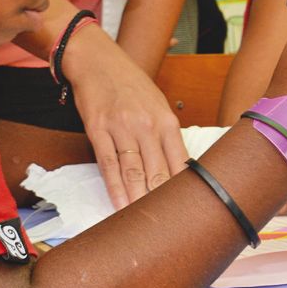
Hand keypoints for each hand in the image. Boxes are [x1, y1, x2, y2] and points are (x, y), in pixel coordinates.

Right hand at [61, 23, 188, 208]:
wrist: (98, 61)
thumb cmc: (131, 85)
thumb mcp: (158, 105)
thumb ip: (167, 136)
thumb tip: (179, 168)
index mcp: (167, 120)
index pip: (180, 162)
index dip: (184, 190)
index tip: (188, 211)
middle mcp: (147, 125)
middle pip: (158, 172)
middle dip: (163, 202)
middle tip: (168, 226)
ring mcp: (122, 128)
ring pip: (134, 172)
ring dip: (139, 200)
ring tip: (144, 224)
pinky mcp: (98, 130)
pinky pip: (108, 164)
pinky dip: (115, 188)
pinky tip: (119, 205)